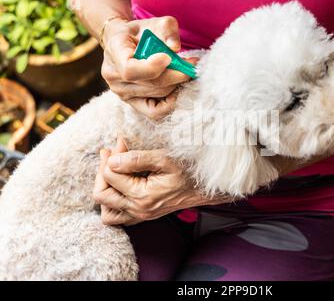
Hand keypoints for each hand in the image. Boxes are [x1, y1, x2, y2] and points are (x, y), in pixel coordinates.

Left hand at [92, 138, 232, 225]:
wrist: (203, 187)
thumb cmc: (186, 170)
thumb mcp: (164, 159)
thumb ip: (136, 159)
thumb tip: (112, 160)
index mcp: (142, 196)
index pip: (110, 175)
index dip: (112, 156)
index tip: (122, 142)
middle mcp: (138, 209)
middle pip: (101, 195)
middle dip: (102, 171)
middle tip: (111, 154)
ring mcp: (140, 216)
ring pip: (106, 211)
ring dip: (104, 190)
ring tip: (111, 172)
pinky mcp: (142, 216)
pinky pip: (117, 218)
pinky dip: (112, 204)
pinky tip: (118, 187)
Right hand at [100, 16, 196, 119]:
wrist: (126, 43)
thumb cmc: (141, 32)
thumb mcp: (155, 22)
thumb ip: (167, 29)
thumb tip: (175, 48)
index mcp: (114, 50)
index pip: (130, 69)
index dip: (152, 68)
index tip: (169, 58)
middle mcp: (113, 75)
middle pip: (151, 84)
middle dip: (176, 75)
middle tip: (191, 65)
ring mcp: (121, 92)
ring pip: (157, 94)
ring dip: (176, 84)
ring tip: (185, 72)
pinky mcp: (133, 103)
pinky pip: (154, 112)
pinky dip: (170, 104)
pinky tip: (177, 90)